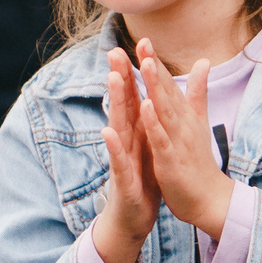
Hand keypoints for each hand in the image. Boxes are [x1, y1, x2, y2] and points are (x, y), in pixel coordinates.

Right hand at [92, 48, 161, 262]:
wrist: (132, 218)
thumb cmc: (142, 179)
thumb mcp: (150, 147)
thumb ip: (151, 122)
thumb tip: (154, 96)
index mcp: (136, 132)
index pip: (134, 97)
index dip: (134, 72)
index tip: (135, 44)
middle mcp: (125, 141)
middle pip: (121, 105)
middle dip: (119, 78)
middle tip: (115, 51)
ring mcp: (121, 158)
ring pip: (117, 126)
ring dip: (114, 102)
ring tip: (112, 78)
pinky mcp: (122, 179)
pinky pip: (118, 160)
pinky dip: (113, 146)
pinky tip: (108, 131)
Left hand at [136, 40, 235, 239]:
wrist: (208, 198)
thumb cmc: (198, 160)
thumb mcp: (198, 122)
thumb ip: (198, 92)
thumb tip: (203, 61)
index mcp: (184, 115)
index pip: (168, 85)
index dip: (156, 63)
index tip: (144, 40)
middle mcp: (182, 123)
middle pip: (166, 91)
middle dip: (154, 67)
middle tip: (143, 43)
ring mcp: (178, 140)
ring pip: (164, 110)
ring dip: (155, 86)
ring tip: (146, 64)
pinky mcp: (172, 159)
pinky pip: (161, 138)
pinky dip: (154, 122)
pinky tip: (145, 107)